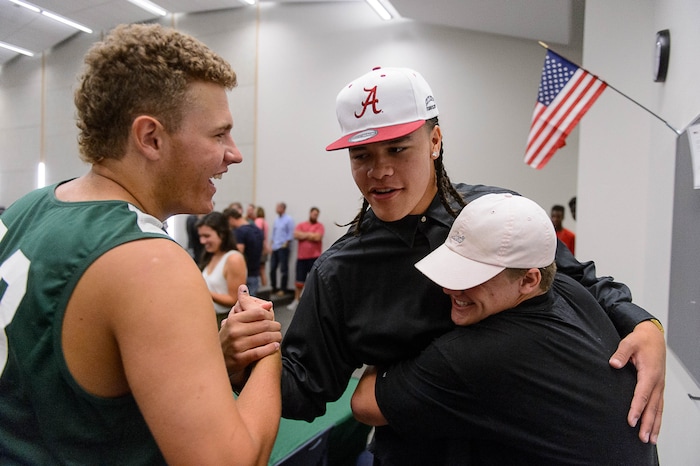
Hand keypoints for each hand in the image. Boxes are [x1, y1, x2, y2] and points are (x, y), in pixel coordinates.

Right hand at [219, 285, 281, 387]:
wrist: (216, 359)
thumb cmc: (229, 338)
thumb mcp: (235, 322)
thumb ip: (251, 310)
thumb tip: (269, 304)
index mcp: (233, 320)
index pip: (258, 312)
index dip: (269, 314)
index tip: (272, 317)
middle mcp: (234, 332)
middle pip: (264, 325)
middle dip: (275, 326)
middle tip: (278, 328)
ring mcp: (237, 346)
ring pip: (265, 338)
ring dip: (276, 337)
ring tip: (278, 336)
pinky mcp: (240, 359)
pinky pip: (260, 352)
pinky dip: (271, 348)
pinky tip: (275, 346)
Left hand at [609, 320, 665, 443]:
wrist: (654, 337)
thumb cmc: (641, 340)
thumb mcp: (629, 342)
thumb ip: (621, 353)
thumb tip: (614, 363)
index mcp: (649, 373)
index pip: (642, 395)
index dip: (636, 409)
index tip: (631, 421)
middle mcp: (657, 382)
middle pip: (653, 407)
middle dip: (648, 424)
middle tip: (643, 438)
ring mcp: (659, 385)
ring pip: (658, 409)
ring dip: (655, 425)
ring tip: (651, 440)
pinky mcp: (658, 387)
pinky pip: (659, 405)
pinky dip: (658, 418)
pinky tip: (654, 428)